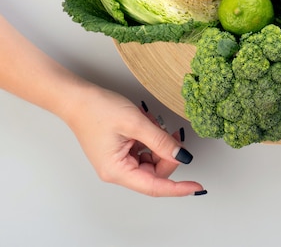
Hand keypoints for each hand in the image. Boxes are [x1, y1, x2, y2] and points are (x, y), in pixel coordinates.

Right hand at [65, 85, 205, 196]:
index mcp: (117, 171)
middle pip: (155, 172)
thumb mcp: (136, 123)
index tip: (197, 186)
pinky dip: (151, 139)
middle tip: (174, 134)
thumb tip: (182, 155)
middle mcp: (117, 171)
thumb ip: (160, 141)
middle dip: (168, 154)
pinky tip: (148, 123)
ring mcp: (119, 161)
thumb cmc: (98, 110)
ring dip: (159, 144)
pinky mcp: (121, 151)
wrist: (78, 98)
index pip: (154, 186)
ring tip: (154, 122)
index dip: (178, 187)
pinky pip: (144, 151)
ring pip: (152, 161)